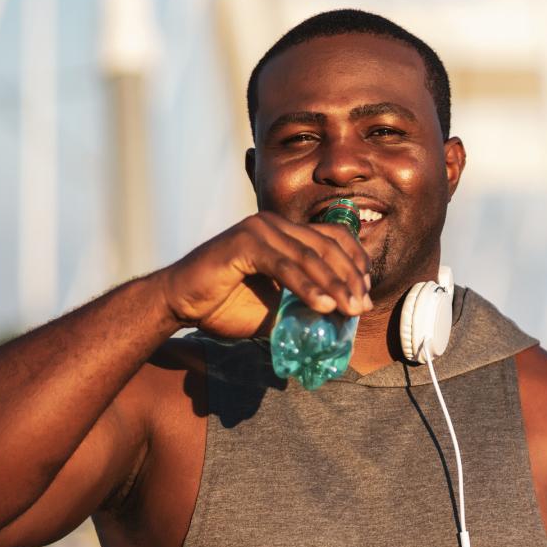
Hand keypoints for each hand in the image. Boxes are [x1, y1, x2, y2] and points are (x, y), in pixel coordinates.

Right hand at [158, 212, 372, 338]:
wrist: (179, 304)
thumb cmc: (223, 305)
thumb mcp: (275, 309)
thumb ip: (302, 307)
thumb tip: (337, 322)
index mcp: (283, 232)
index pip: (333, 237)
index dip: (355, 262)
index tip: (367, 291)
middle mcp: (274, 224)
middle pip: (326, 245)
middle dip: (349, 277)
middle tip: (363, 306)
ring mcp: (258, 229)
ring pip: (308, 256)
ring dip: (334, 284)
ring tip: (349, 310)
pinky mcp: (243, 242)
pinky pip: (284, 265)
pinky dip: (307, 286)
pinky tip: (324, 305)